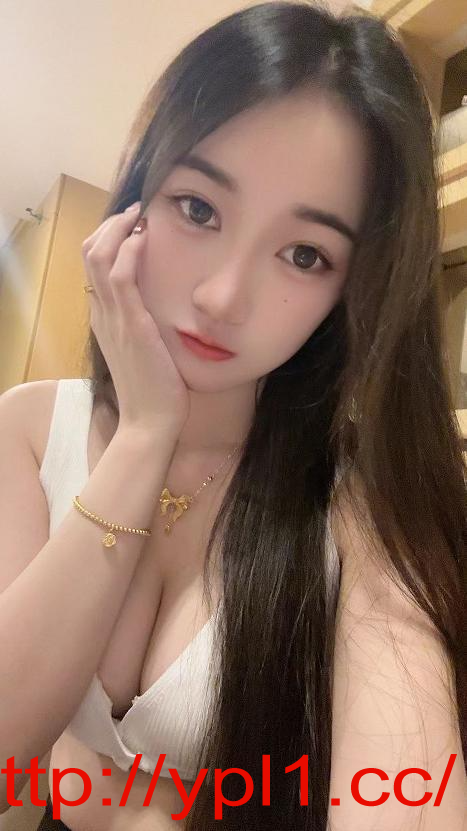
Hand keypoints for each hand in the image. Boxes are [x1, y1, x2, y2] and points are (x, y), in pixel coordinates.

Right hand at [81, 202, 189, 436]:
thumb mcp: (145, 351)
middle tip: (134, 213)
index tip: (132, 226)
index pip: (93, 267)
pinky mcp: (131, 325)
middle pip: (88, 255)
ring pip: (98, 258)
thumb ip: (144, 326)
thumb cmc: (154, 391)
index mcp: (104, 319)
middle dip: (109, 225)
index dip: (107, 239)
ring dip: (117, 228)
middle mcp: (102, 314)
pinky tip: (144, 238)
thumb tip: (160, 308)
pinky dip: (128, 250)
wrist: (151, 422)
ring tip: (138, 215)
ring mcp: (113, 319)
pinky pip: (121, 277)